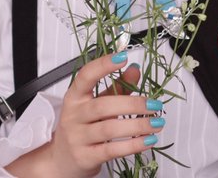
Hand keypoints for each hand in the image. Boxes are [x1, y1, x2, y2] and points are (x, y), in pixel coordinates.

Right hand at [6, 52, 164, 177]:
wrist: (61, 160)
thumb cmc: (81, 126)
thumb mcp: (96, 103)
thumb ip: (116, 87)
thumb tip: (135, 69)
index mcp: (75, 96)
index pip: (86, 76)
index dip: (103, 65)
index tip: (123, 57)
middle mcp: (74, 115)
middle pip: (103, 106)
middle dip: (132, 104)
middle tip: (154, 104)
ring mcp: (78, 137)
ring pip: (109, 128)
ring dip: (137, 125)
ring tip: (156, 123)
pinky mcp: (86, 157)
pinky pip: (111, 150)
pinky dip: (133, 145)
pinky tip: (147, 140)